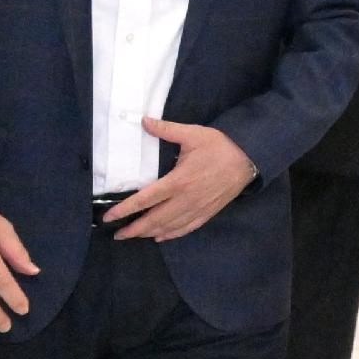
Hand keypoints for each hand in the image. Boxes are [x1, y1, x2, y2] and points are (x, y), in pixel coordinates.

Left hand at [105, 118, 256, 241]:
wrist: (249, 158)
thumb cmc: (219, 145)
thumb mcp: (192, 134)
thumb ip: (166, 130)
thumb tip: (143, 121)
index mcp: (178, 181)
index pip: (145, 199)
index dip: (125, 209)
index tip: (109, 217)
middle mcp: (186, 199)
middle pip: (154, 219)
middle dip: (134, 229)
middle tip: (118, 235)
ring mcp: (197, 208)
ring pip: (169, 227)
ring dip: (150, 233)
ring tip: (135, 236)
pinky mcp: (208, 212)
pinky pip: (187, 228)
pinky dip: (172, 234)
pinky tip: (161, 237)